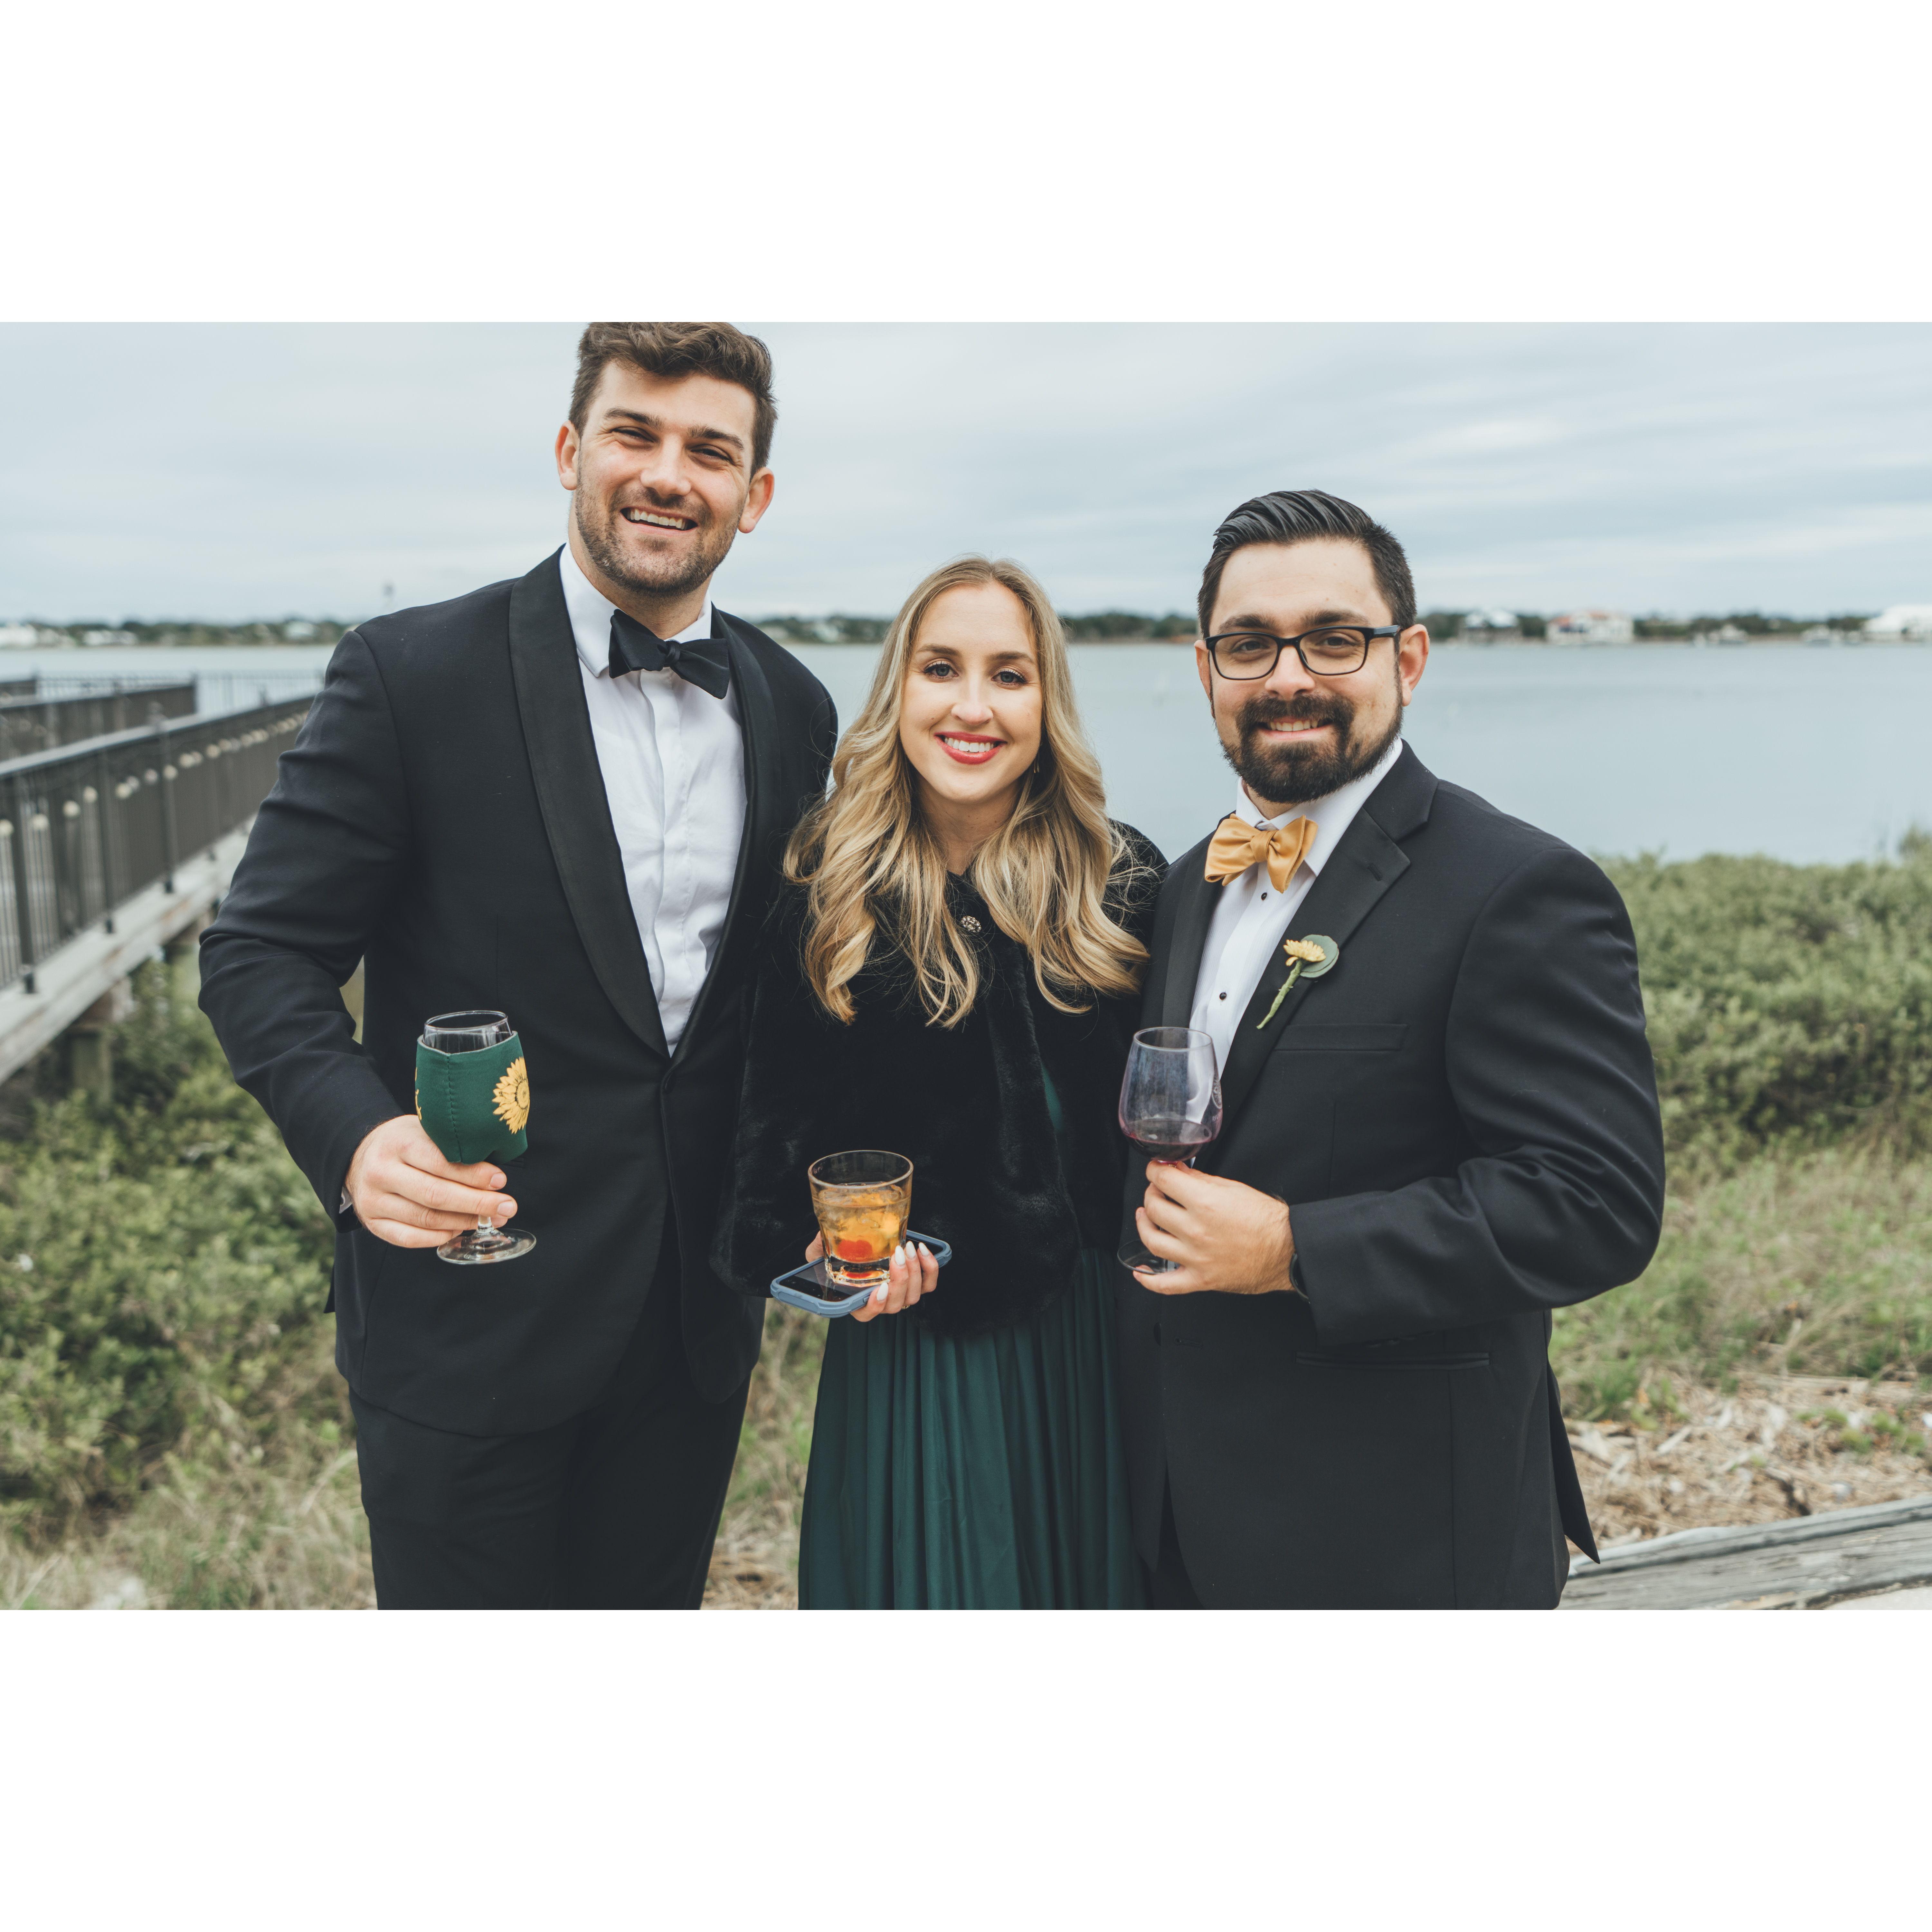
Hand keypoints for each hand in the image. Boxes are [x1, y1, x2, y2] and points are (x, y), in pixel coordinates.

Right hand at [345, 1115, 517, 1248]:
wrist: (361, 1155)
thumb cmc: (405, 1142)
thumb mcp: (425, 1130)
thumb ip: (452, 1146)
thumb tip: (495, 1174)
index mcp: (398, 1143)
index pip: (440, 1163)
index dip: (474, 1175)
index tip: (500, 1181)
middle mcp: (381, 1173)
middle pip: (435, 1195)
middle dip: (477, 1203)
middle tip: (507, 1207)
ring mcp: (373, 1200)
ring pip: (426, 1219)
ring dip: (464, 1222)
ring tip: (491, 1219)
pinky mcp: (371, 1222)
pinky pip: (409, 1238)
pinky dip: (439, 1237)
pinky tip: (459, 1230)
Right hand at [802, 1233, 938, 1321]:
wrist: (862, 1244)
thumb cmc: (841, 1254)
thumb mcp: (823, 1252)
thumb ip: (820, 1248)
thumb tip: (821, 1237)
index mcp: (857, 1302)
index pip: (866, 1314)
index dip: (875, 1305)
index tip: (880, 1287)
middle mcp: (881, 1303)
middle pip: (895, 1303)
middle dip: (899, 1279)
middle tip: (897, 1254)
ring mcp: (900, 1296)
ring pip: (913, 1295)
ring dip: (914, 1271)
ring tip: (908, 1248)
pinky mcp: (917, 1285)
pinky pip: (928, 1284)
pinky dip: (930, 1269)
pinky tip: (922, 1250)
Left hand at [1132, 1162, 1294, 1296]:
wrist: (1288, 1251)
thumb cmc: (1266, 1220)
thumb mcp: (1233, 1189)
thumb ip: (1199, 1180)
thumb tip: (1177, 1172)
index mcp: (1205, 1204)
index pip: (1163, 1181)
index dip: (1155, 1171)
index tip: (1157, 1171)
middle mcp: (1196, 1231)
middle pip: (1154, 1208)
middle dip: (1152, 1194)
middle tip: (1158, 1191)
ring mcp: (1196, 1258)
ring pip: (1152, 1241)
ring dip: (1144, 1225)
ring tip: (1146, 1217)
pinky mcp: (1200, 1280)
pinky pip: (1165, 1284)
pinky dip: (1148, 1279)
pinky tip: (1140, 1271)